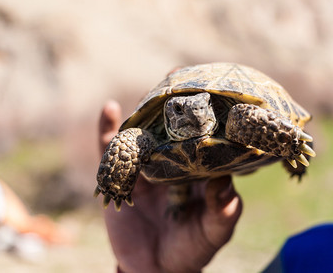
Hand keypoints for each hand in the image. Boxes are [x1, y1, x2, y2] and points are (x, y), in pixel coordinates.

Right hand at [98, 100, 242, 272]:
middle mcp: (172, 164)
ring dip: (144, 113)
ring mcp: (146, 169)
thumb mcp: (212, 233)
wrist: (153, 268)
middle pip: (172, 130)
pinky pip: (112, 151)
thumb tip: (224, 183)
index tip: (216, 93)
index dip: (210, 118)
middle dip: (176, 107)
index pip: (205, 139)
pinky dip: (108, 130)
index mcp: (198, 172)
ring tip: (151, 90)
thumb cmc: (190, 249)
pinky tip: (109, 109)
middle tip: (182, 77)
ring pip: (143, 135)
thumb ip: (222, 212)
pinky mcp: (123, 178)